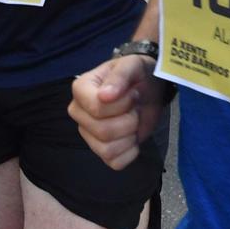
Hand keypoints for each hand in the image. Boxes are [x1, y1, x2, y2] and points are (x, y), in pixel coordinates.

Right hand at [69, 52, 167, 169]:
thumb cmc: (137, 74)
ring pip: (107, 150)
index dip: (121, 104)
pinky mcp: (102, 151)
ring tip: (133, 120)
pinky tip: (133, 136)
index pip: (96, 108)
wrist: (149, 89)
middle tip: (135, 107)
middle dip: (129, 120)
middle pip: (102, 131)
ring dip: (130, 136)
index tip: (132, 93)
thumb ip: (120, 76)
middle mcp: (79, 113)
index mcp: (81, 90)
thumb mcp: (133, 66)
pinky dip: (130, 152)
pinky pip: (115, 162)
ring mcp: (89, 134)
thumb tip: (105, 96)